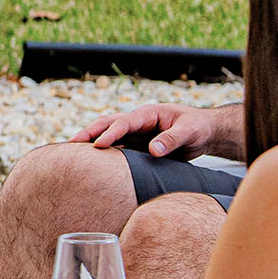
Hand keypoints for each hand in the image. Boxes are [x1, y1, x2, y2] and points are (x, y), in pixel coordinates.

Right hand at [71, 99, 233, 157]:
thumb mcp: (189, 131)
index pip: (123, 123)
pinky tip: (93, 163)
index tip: (97, 145)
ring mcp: (136, 134)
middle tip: (72, 143)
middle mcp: (138, 122)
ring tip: (73, 153)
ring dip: (92, 142)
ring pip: (110, 136)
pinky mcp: (138, 146)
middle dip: (90, 132)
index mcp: (148, 114)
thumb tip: (153, 151)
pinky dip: (105, 154)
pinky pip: (118, 149)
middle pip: (108, 124)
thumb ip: (171, 140)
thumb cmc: (199, 127)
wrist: (205, 133)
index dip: (110, 133)